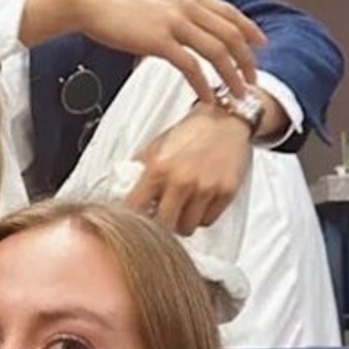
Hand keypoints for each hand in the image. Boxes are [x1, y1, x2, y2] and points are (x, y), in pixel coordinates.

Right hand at [22, 0, 264, 100]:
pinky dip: (203, 85)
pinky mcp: (159, 41)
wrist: (92, 2)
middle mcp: (187, 6)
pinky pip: (191, 67)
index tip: (260, 46)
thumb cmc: (117, 4)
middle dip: (246, 60)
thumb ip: (178, 10)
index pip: (230, 12)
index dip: (249, 30)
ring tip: (237, 93)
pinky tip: (207, 98)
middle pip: (230, 34)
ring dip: (231, 75)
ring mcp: (175, 22)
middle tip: (252, 79)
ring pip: (217, 51)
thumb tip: (190, 27)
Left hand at [125, 106, 250, 234]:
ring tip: (181, 208)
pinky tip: (198, 203)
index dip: (134, 217)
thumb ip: (139, 170)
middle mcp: (182, 180)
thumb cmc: (191, 132)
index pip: (136, 208)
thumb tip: (123, 191)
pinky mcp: (226, 193)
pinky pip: (207, 221)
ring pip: (186, 228)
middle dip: (160, 224)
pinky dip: (201, 217)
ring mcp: (205, 189)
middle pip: (163, 225)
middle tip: (161, 215)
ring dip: (181, 222)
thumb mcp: (156, 146)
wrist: (226, 119)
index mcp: (159, 168)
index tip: (136, 218)